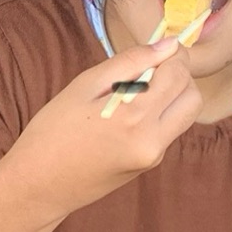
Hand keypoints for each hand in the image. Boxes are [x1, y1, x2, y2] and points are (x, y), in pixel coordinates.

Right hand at [2, 38, 202, 220]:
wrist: (39, 186)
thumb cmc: (51, 132)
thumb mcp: (84, 86)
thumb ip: (130, 62)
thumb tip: (168, 45)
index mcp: (134, 117)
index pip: (178, 74)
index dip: (172, 56)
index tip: (156, 51)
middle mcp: (152, 140)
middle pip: (193, 97)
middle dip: (179, 76)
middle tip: (149, 70)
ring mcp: (153, 156)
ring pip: (185, 115)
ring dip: (172, 96)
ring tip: (136, 93)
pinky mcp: (149, 165)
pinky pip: (168, 131)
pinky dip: (158, 115)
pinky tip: (126, 116)